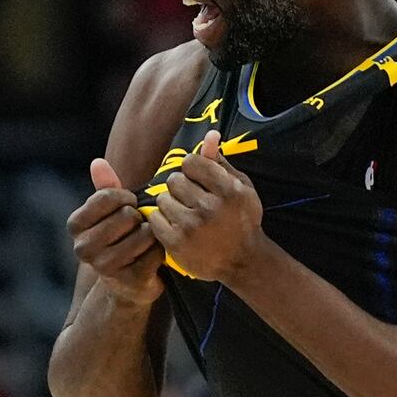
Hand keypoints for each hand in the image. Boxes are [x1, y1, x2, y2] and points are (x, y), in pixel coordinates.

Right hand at [67, 158, 164, 305]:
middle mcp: (83, 248)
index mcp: (75, 225)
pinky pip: (155, 252)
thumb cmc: (119, 238)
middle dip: (138, 217)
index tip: (129, 205)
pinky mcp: (129, 280)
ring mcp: (105, 267)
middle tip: (136, 227)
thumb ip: (105, 187)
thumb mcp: (110, 212)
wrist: (127, 283)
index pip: (105, 197)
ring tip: (144, 240)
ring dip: (151, 234)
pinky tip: (152, 255)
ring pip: (143, 234)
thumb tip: (98, 163)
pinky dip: (160, 250)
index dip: (125, 197)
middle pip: (126, 215)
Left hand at [146, 131, 263, 283]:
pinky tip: (175, 226)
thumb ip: (221, 162)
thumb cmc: (242, 219)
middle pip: (174, 180)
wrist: (242, 261)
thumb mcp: (241, 188)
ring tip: (184, 214)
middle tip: (191, 200)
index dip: (192, 170)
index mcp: (228, 190)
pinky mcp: (176, 243)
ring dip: (170, 204)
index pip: (191, 162)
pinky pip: (154, 219)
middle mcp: (210, 207)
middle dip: (180, 188)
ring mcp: (192, 226)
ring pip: (162, 199)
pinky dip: (161, 221)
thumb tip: (210, 135)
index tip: (198, 181)